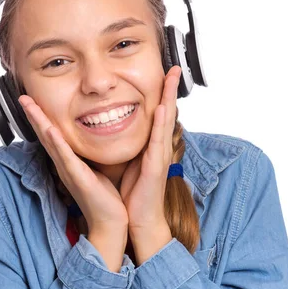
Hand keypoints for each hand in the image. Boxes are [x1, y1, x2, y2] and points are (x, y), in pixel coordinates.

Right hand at [18, 95, 128, 230]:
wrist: (110, 222)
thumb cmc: (105, 198)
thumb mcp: (96, 168)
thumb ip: (90, 154)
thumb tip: (95, 137)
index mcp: (69, 161)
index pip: (52, 135)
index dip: (41, 117)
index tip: (34, 100)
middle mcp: (64, 165)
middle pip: (44, 135)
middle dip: (33, 115)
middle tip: (23, 96)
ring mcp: (68, 171)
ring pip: (50, 142)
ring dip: (39, 122)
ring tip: (29, 105)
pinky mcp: (77, 178)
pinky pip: (65, 157)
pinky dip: (57, 143)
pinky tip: (50, 130)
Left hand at [119, 65, 180, 230]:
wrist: (137, 221)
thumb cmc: (132, 195)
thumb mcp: (128, 164)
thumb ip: (127, 147)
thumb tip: (112, 131)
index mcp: (150, 147)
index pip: (157, 114)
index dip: (161, 94)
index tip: (163, 73)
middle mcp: (158, 148)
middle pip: (166, 112)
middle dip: (170, 89)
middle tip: (175, 67)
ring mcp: (159, 157)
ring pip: (166, 121)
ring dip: (170, 98)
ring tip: (172, 77)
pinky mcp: (155, 167)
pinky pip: (158, 142)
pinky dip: (162, 124)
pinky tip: (163, 108)